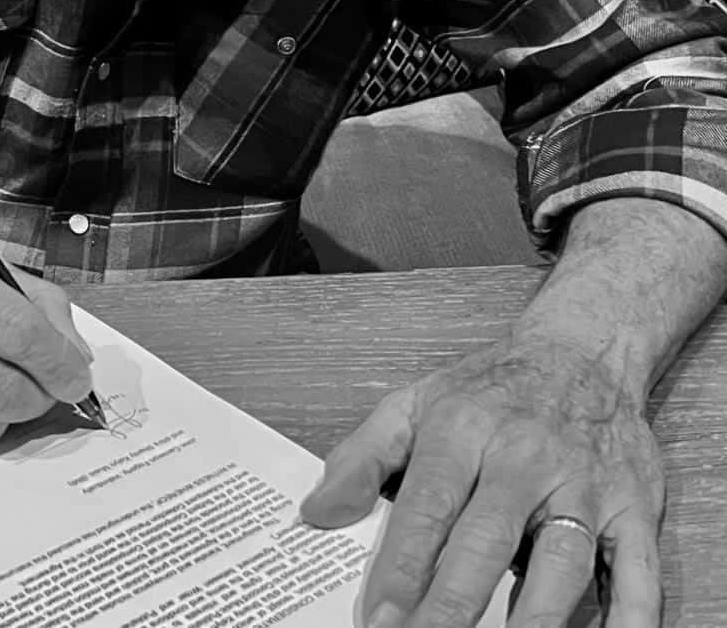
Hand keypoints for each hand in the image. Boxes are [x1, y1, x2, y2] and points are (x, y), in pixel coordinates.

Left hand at [299, 331, 665, 626]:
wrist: (581, 351)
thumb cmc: (490, 390)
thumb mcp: (413, 403)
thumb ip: (361, 458)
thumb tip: (315, 512)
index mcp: (463, 431)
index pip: (428, 508)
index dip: (401, 567)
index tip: (378, 618)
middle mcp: (524, 459)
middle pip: (486, 542)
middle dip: (452, 606)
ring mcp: (583, 486)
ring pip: (561, 563)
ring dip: (532, 620)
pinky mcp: (634, 510)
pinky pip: (637, 574)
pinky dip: (629, 618)